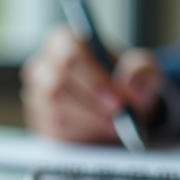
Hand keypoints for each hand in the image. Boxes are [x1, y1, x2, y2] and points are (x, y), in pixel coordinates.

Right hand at [20, 24, 165, 142]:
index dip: (94, 82)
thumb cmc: (124, 79)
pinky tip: (99, 133)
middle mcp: (43, 68)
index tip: (118, 101)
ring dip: (89, 124)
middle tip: (118, 118)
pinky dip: (81, 138)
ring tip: (114, 126)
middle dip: (90, 107)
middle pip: (56, 89)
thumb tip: (130, 87)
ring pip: (56, 115)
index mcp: (64, 42)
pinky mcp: (40, 124)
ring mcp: (37, 97)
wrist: (118, 104)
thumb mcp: (142, 68)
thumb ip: (142, 72)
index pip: (69, 57)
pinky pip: (55, 135)